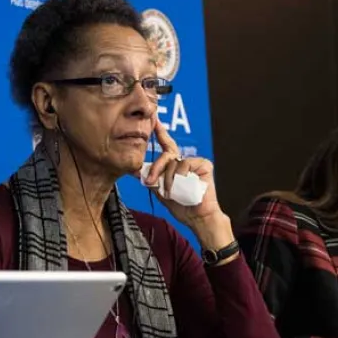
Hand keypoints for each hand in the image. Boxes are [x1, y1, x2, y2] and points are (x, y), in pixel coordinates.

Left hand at [141, 117, 233, 252]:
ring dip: (168, 180)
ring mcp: (195, 162)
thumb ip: (150, 179)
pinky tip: (183, 188)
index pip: (167, 146)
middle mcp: (185, 161)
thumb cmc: (181, 205)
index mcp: (176, 165)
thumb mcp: (160, 190)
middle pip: (166, 154)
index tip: (154, 121)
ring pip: (173, 163)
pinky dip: (179, 178)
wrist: (196, 216)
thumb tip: (133, 169)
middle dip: (156, 168)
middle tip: (150, 181)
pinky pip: (184, 165)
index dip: (160, 133)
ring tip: (171, 193)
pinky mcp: (204, 165)